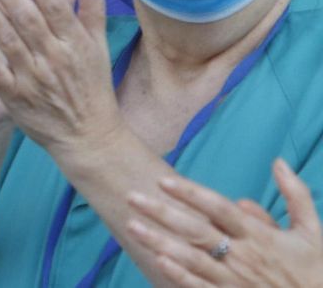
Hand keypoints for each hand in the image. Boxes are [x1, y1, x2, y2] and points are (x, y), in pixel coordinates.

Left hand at [0, 0, 113, 155]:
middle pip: (28, 19)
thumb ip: (93, 9)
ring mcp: (33, 78)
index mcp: (75, 43)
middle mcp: (54, 58)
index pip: (55, 6)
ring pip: (9, 40)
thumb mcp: (98, 47)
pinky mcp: (15, 96)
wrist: (87, 137)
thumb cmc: (92, 87)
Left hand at [126, 159, 322, 286]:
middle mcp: (243, 256)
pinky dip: (179, 275)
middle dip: (162, 213)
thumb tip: (278, 162)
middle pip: (197, 230)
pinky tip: (156, 260)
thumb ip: (296, 195)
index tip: (164, 180)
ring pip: (191, 258)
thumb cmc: (315, 271)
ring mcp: (235, 280)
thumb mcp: (313, 232)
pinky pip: (200, 287)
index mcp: (260, 236)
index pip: (220, 209)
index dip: (192, 194)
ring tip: (132, 226)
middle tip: (132, 196)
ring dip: (160, 242)